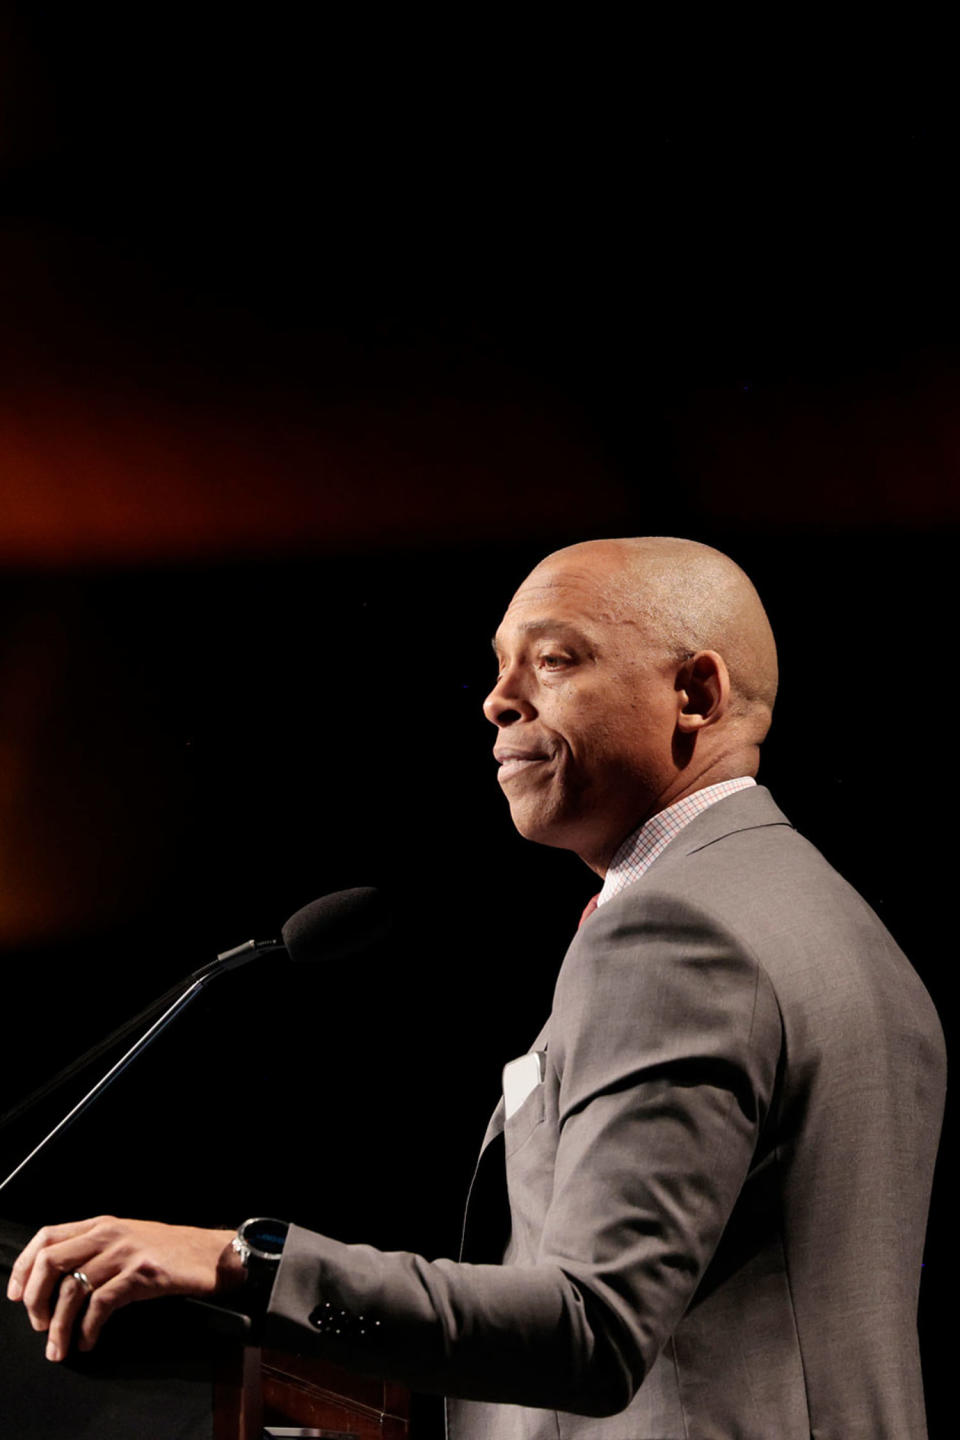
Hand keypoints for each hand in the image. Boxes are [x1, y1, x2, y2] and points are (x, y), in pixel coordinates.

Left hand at [5, 1215, 242, 1360]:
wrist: (213, 1254)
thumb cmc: (171, 1253)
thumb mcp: (128, 1242)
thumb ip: (96, 1252)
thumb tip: (56, 1285)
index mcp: (102, 1224)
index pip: (47, 1236)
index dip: (23, 1267)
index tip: (16, 1295)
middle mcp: (109, 1233)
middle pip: (51, 1261)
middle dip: (35, 1300)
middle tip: (39, 1325)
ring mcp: (125, 1252)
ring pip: (73, 1288)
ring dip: (59, 1326)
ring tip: (60, 1347)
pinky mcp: (142, 1273)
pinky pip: (101, 1304)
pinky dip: (88, 1328)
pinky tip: (89, 1340)